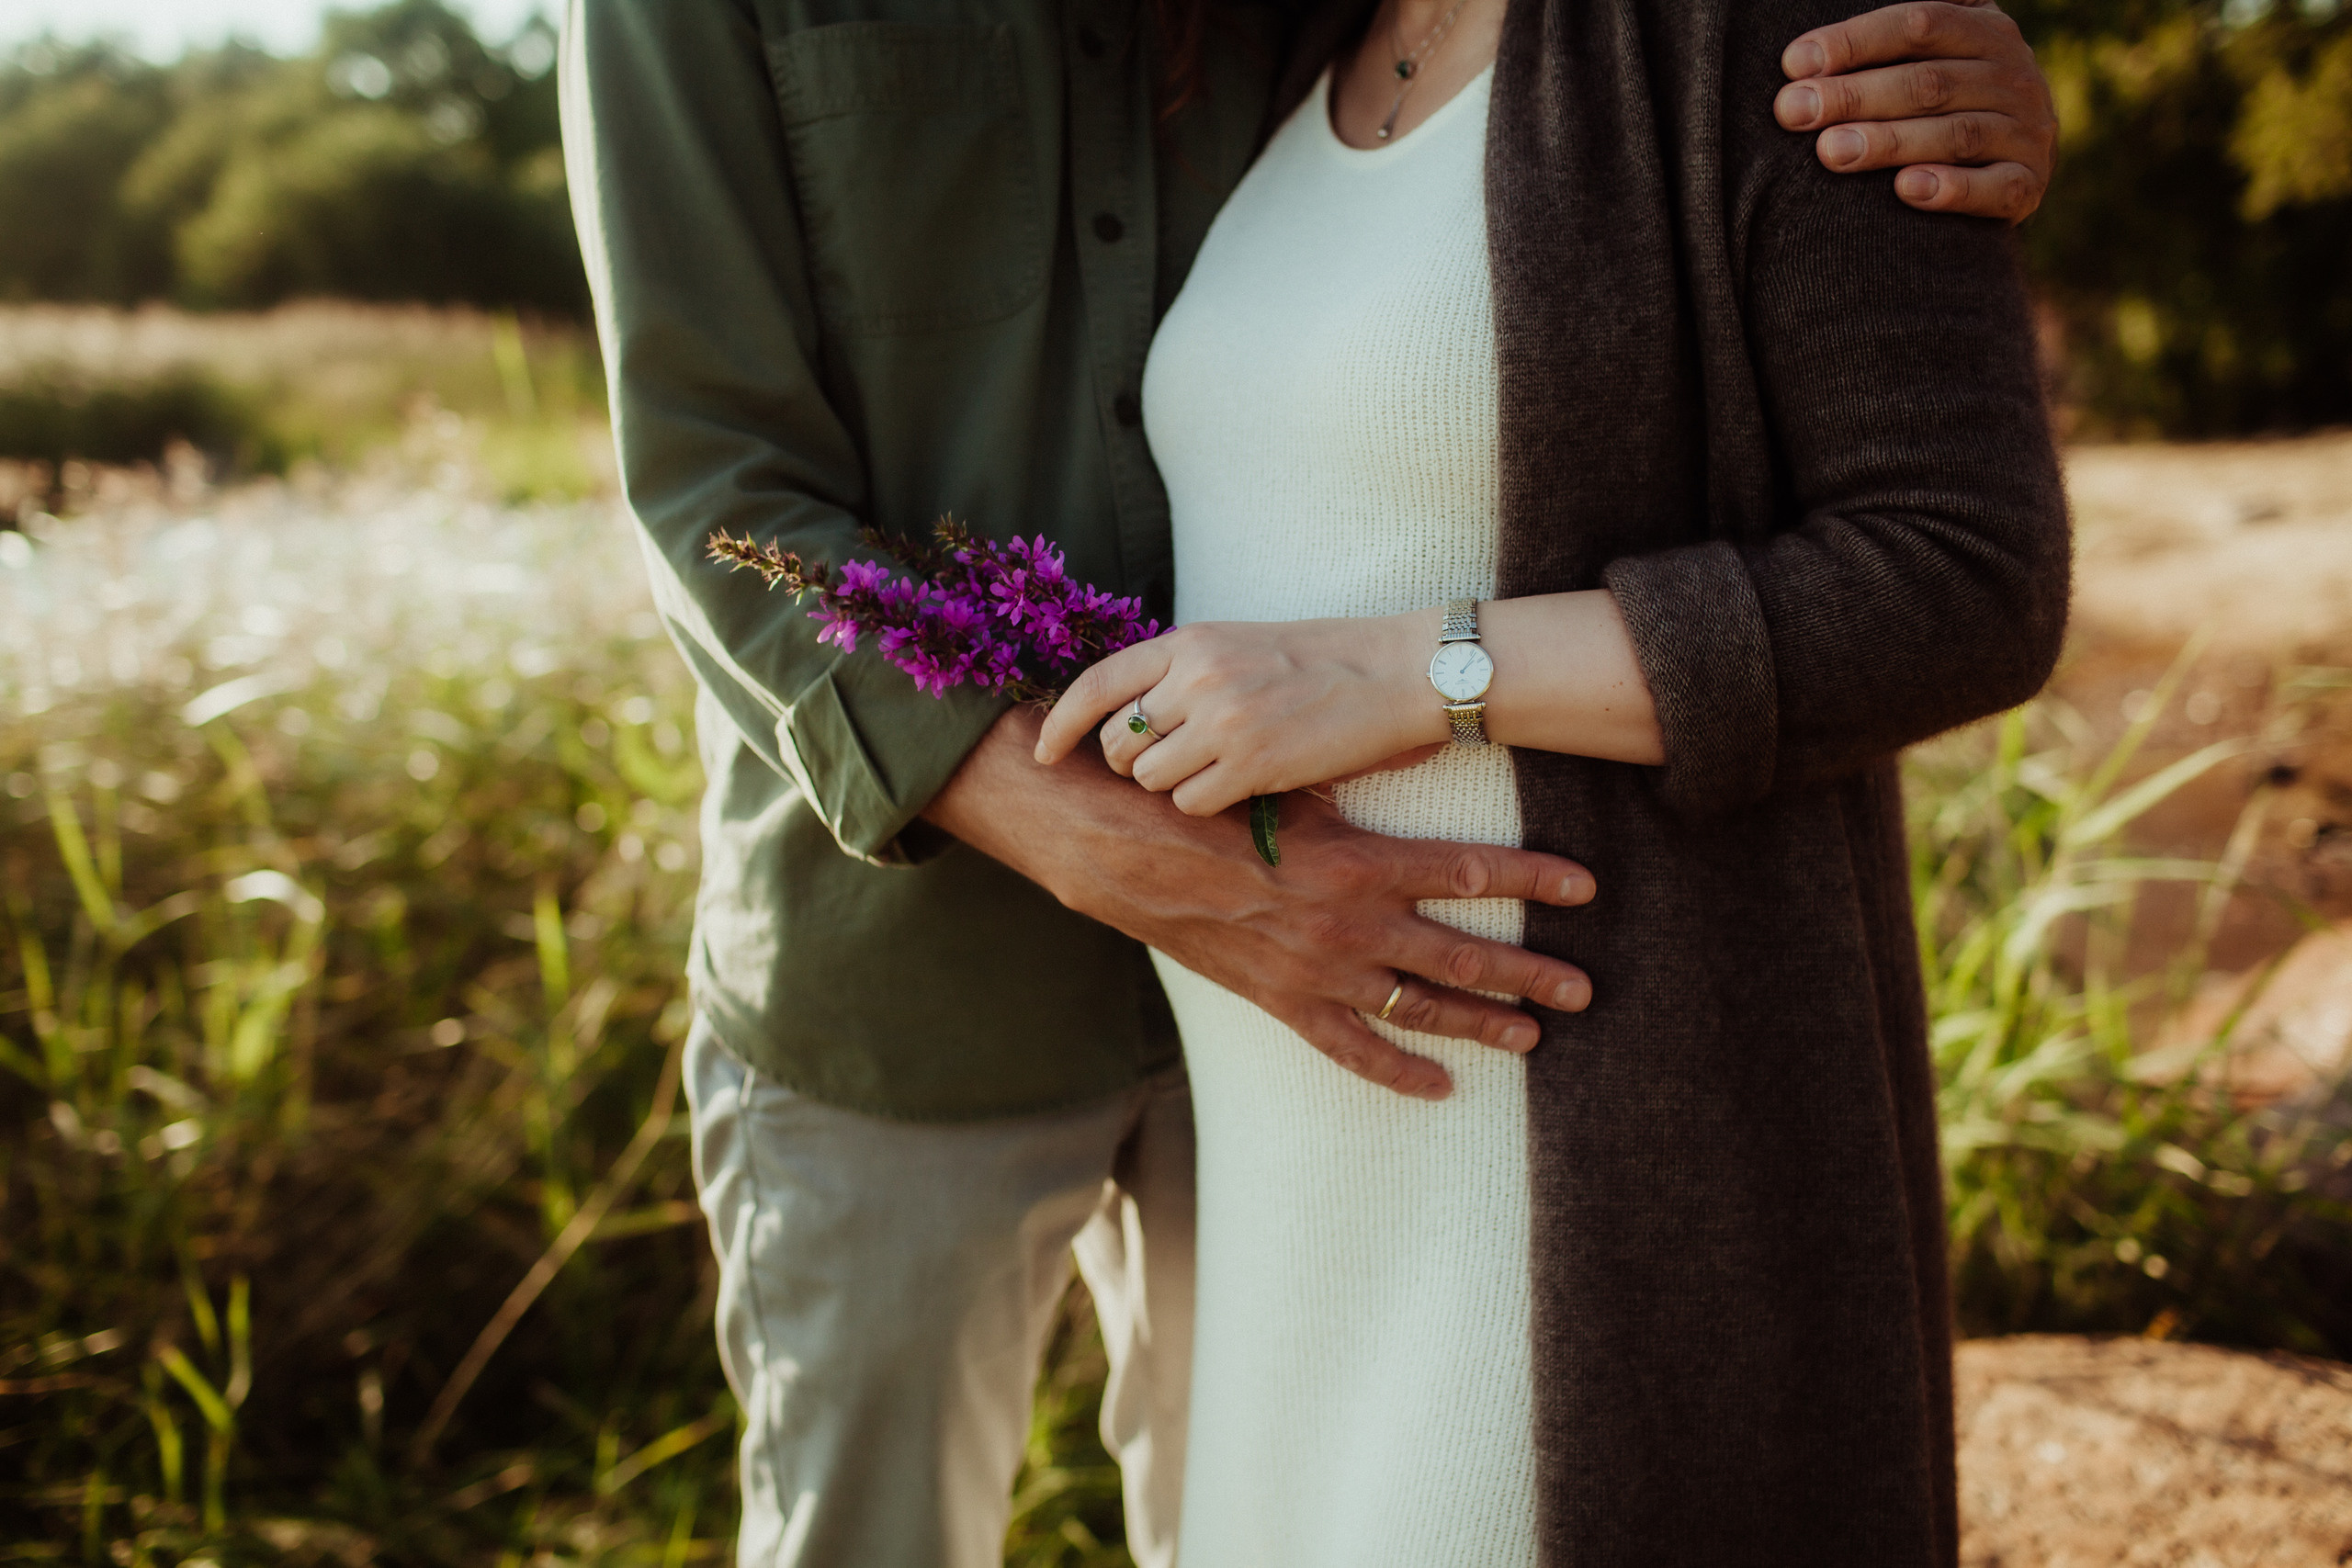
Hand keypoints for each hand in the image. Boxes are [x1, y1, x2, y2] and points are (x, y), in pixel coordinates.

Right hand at [928, 708, 1595, 1099]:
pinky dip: (1397, 1072)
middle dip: (1530, 973)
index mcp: (1354, 860)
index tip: (1584, 888)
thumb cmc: (1205, 797)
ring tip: (1537, 1035)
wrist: (1114, 847)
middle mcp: (1346, 924)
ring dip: (1482, 1023)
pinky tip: (1440, 1086)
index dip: (1532, 880)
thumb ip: (1364, 763)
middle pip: (1462, 955)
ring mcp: (1315, 972)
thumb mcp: (1290, 771)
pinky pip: (1349, 1051)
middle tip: (1585, 987)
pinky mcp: (1279, 1001)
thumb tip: (1435, 734)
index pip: (1466, 872)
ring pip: (1418, 1008)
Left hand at [1035, 614, 1442, 817]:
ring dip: (1176, 786)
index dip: (1060, 724)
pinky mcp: (1252, 765)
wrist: (1393, 671)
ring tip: (1222, 768)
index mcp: (1188, 643)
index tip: (1042, 754)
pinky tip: (1245, 784)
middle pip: (1118, 745)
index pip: (1096, 684)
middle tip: (1177, 762)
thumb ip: (1183, 671)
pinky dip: (1210, 805)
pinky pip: (1192, 804)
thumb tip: (1128, 717)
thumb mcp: (1239, 644)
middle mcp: (1195, 678)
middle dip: (1133, 764)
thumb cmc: (1321, 660)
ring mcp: (1221, 722)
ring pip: (1150, 780)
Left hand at [1774, 1, 2057, 223]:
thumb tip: (1807, 48)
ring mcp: (2025, 131)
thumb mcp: (1935, 54)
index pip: (1918, 25)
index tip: (1795, 63)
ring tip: (1830, 151)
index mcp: (1985, 31)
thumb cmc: (1949, 101)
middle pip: (1928, 82)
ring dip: (1889, 143)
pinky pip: (1994, 188)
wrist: (2017, 160)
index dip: (1855, 41)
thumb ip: (1898, 38)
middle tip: (1794, 112)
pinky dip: (1951, 189)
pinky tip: (1905, 189)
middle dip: (1854, 96)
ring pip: (1956, 135)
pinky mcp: (2027, 183)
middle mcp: (2012, 76)